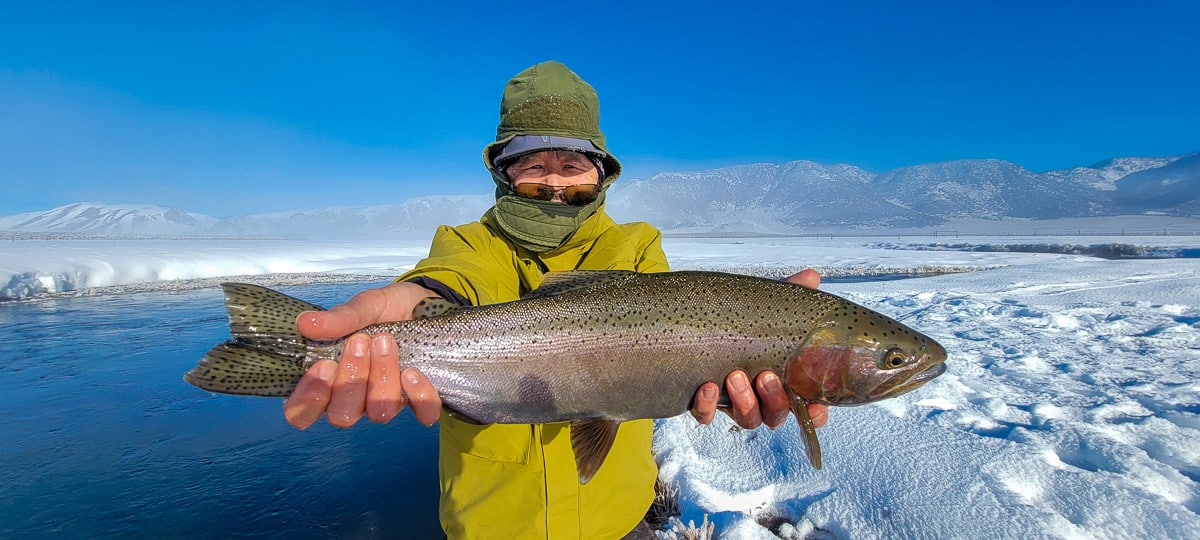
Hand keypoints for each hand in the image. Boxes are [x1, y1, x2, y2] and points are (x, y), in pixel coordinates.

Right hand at [283, 281, 443, 429]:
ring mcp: (388, 400)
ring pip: (379, 413)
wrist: (427, 304)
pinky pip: (422, 413)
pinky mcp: (420, 399)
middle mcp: (356, 397)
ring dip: (382, 378)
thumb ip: (338, 318)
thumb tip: (306, 323)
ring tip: (386, 342)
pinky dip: (418, 396)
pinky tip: (413, 372)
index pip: (302, 412)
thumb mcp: (365, 306)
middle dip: (350, 381)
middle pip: (342, 415)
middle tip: (359, 342)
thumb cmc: (389, 309)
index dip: (309, 398)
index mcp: (330, 379)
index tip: (323, 366)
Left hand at [690, 269, 829, 429]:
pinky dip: (707, 407)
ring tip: (735, 376)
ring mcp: (731, 402)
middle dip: (774, 400)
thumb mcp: (764, 307)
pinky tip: (706, 387)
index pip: (805, 407)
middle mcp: (759, 397)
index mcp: (780, 379)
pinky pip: (706, 415)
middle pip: (775, 415)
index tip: (814, 405)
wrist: (692, 323)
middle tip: (765, 376)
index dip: (814, 413)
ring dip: (745, 403)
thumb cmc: (738, 321)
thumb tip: (811, 276)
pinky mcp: (703, 404)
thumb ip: (788, 294)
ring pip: (747, 419)